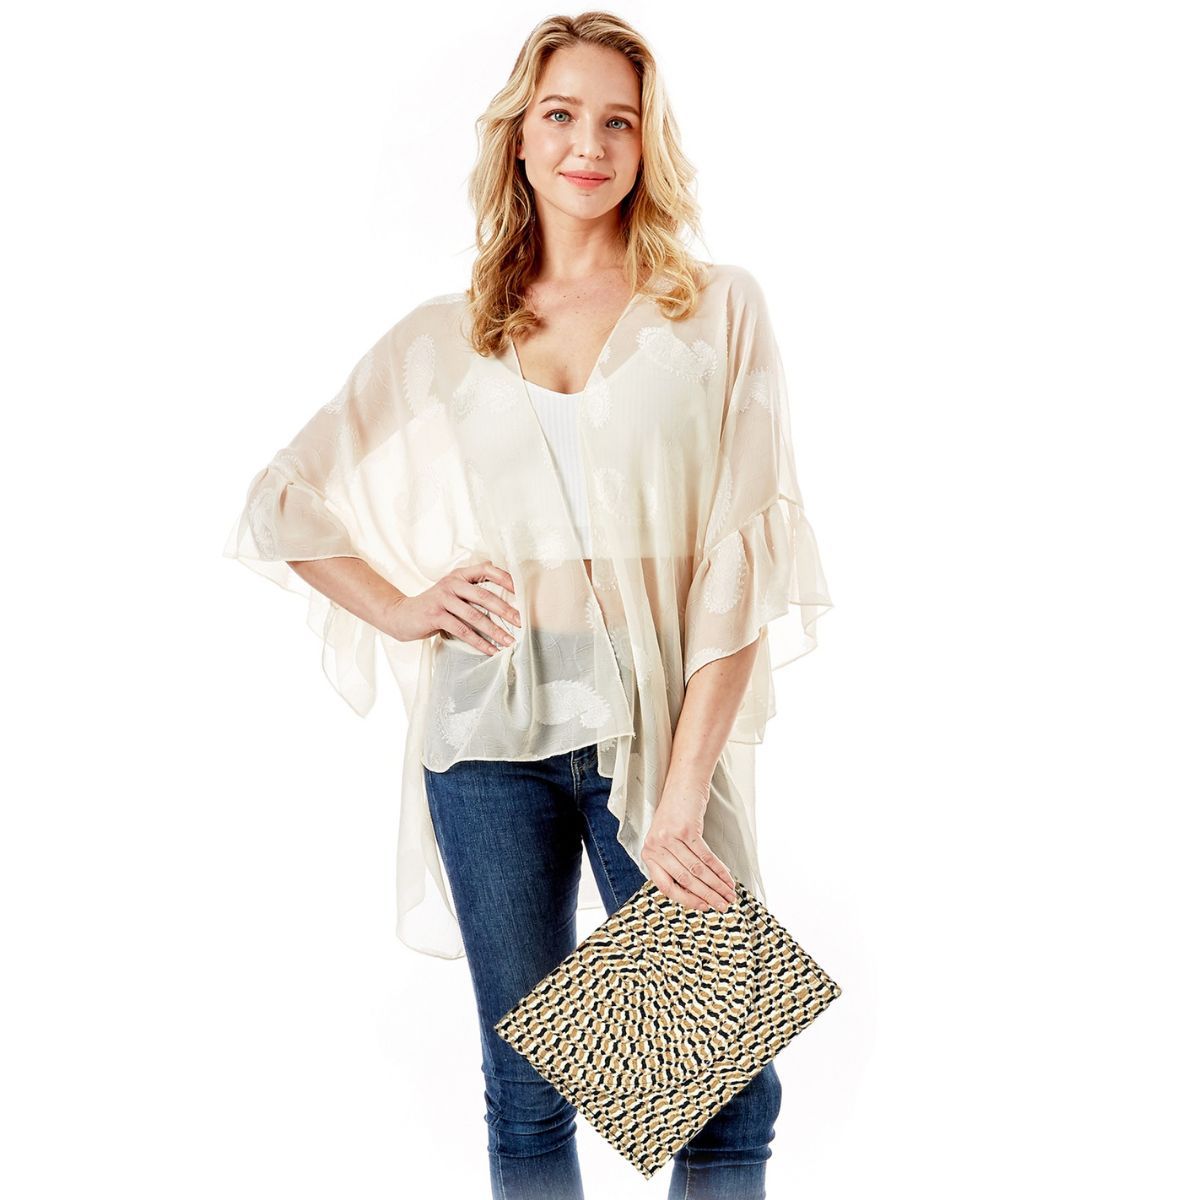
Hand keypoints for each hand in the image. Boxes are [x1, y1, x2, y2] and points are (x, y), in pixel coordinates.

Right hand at [386, 561, 521, 653]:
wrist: (401, 615)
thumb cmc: (434, 605)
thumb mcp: (452, 592)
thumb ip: (472, 590)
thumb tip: (504, 595)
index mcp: (459, 575)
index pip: (486, 569)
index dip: (505, 578)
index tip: (521, 591)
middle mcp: (451, 583)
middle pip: (484, 595)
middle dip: (505, 610)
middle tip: (522, 622)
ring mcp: (442, 599)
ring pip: (475, 616)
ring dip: (495, 631)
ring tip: (509, 641)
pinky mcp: (435, 615)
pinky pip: (462, 630)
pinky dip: (479, 642)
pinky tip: (490, 650)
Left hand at [641, 776, 736, 912]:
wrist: (683, 784)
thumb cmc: (676, 814)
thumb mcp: (667, 839)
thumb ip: (674, 863)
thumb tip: (695, 892)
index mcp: (648, 853)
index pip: (666, 886)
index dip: (687, 899)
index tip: (703, 906)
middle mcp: (655, 846)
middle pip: (684, 879)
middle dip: (707, 895)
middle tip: (723, 906)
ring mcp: (670, 837)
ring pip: (697, 870)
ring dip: (716, 885)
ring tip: (730, 895)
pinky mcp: (686, 829)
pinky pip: (705, 856)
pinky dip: (719, 870)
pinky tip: (728, 878)